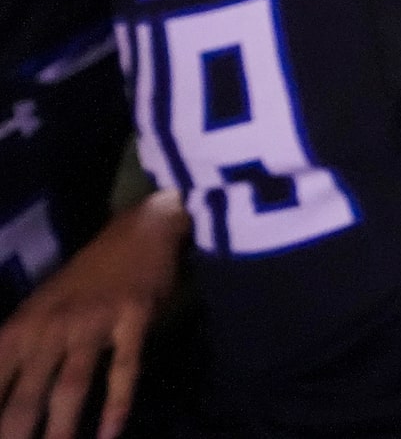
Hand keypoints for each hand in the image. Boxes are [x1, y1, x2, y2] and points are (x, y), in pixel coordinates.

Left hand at [0, 194, 185, 438]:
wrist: (141, 229)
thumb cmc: (87, 275)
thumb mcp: (40, 307)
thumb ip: (18, 348)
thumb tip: (2, 386)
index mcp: (22, 326)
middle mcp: (51, 326)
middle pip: (25, 394)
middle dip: (15, 429)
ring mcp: (93, 322)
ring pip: (70, 385)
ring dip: (60, 428)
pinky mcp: (133, 318)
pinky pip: (123, 367)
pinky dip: (116, 404)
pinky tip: (110, 433)